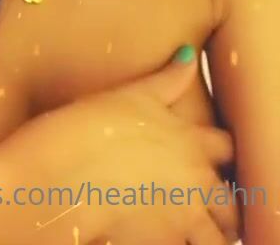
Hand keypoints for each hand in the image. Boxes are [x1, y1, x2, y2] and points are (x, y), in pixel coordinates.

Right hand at [25, 48, 238, 243]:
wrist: (52, 178)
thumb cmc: (82, 131)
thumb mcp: (127, 96)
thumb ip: (164, 81)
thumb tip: (188, 55)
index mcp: (187, 141)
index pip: (226, 148)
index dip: (218, 153)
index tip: (205, 157)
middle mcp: (192, 181)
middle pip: (229, 201)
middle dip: (219, 202)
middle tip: (196, 200)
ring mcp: (179, 218)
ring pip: (217, 237)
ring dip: (204, 231)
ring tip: (178, 224)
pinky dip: (177, 244)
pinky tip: (155, 235)